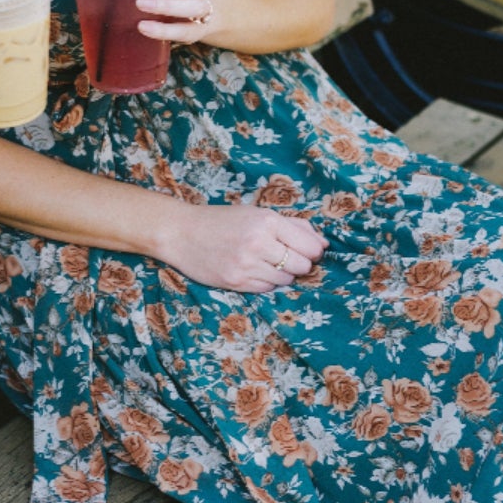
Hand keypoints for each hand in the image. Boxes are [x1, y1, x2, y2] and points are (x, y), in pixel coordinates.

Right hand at [160, 203, 325, 293]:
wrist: (180, 233)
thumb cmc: (220, 220)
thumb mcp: (256, 213)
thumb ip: (292, 226)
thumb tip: (323, 243)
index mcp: (267, 221)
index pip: (310, 246)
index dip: (312, 250)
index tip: (304, 249)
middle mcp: (259, 243)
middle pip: (302, 266)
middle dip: (298, 263)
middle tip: (283, 256)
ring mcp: (247, 265)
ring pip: (286, 280)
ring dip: (281, 274)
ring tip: (264, 262)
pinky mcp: (236, 282)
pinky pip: (267, 289)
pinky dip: (266, 282)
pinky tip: (252, 270)